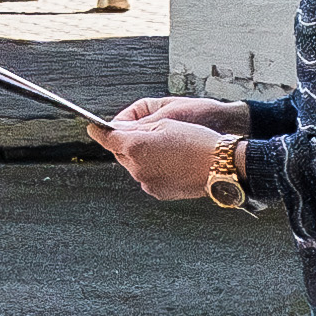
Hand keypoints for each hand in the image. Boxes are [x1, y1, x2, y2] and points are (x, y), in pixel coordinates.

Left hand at [93, 111, 239, 206]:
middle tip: (147, 134)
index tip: (95, 127)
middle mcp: (137, 167)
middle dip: (127, 143)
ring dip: (142, 157)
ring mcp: (146, 182)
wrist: (220, 165)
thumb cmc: (197, 140)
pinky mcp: (157, 192)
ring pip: (134, 165)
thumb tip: (117, 129)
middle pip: (121, 152)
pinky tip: (172, 162)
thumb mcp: (165, 123)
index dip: (100, 131)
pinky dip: (153, 169)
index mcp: (136, 146)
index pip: (108, 138)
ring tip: (167, 149)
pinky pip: (147, 177)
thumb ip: (136, 128)